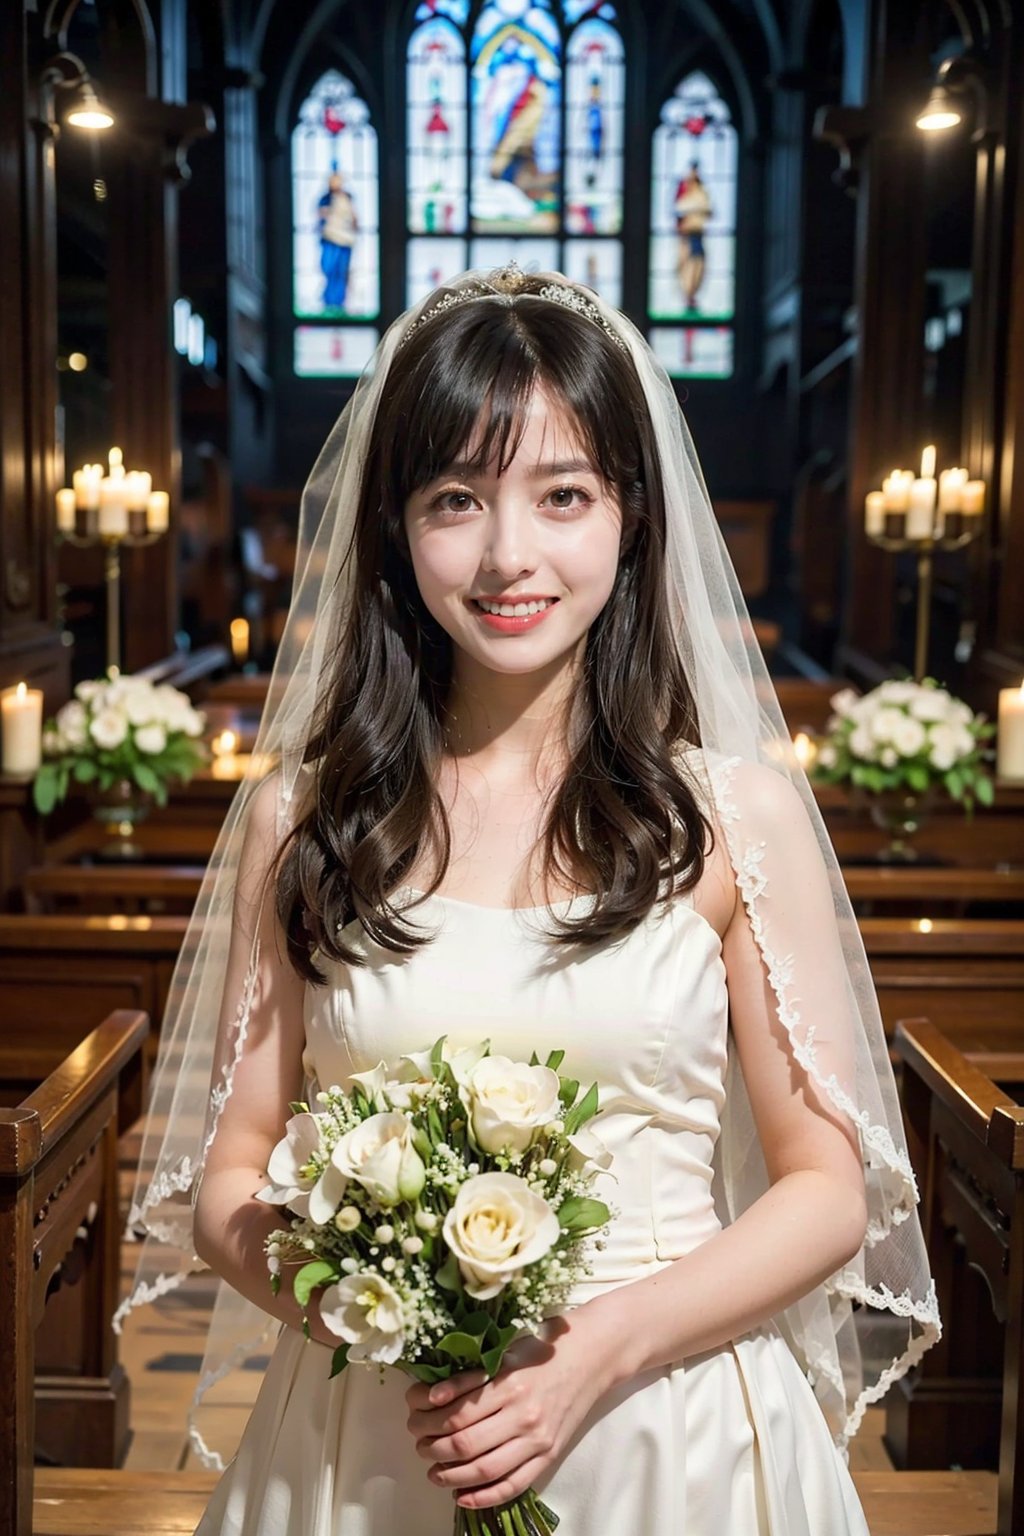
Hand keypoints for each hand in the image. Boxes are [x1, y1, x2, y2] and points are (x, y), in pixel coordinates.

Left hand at [404, 1313, 609, 1510]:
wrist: (592, 1355)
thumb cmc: (543, 1348)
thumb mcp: (505, 1351)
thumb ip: (470, 1376)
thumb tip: (431, 1396)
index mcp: (509, 1384)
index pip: (456, 1414)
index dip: (426, 1421)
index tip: (413, 1417)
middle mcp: (523, 1415)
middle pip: (465, 1445)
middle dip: (432, 1449)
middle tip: (419, 1443)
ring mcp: (538, 1439)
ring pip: (484, 1470)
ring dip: (451, 1475)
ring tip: (434, 1470)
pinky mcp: (549, 1455)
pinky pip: (513, 1485)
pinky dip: (484, 1497)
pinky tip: (462, 1495)